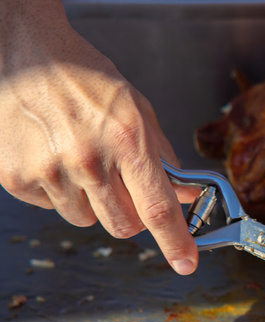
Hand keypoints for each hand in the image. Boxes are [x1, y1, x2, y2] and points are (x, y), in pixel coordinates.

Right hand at [0, 1, 198, 273]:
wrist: (25, 54)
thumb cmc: (84, 78)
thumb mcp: (137, 110)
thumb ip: (164, 158)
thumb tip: (187, 195)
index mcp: (126, 141)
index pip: (158, 208)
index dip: (175, 241)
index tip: (186, 263)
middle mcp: (88, 161)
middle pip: (123, 227)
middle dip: (132, 218)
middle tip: (127, 192)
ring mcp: (49, 171)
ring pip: (85, 220)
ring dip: (93, 203)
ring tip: (83, 162)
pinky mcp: (17, 177)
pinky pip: (50, 207)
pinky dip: (59, 192)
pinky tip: (55, 157)